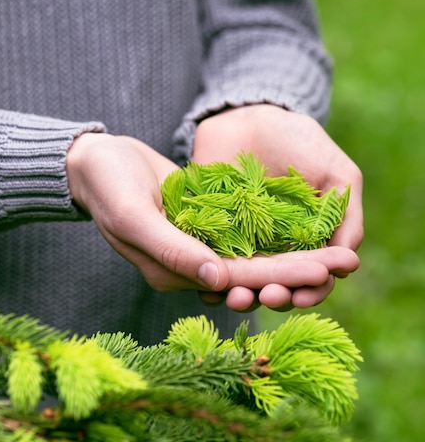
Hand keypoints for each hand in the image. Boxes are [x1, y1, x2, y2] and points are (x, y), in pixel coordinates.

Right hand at [66, 133, 358, 311]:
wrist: (93, 162)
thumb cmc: (108, 187)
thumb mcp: (135, 216)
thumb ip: (174, 249)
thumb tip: (219, 279)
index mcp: (173, 272)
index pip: (235, 279)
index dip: (281, 275)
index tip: (324, 271)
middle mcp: (190, 265)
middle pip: (254, 270)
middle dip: (301, 268)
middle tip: (347, 262)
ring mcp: (197, 245)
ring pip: (254, 254)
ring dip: (294, 253)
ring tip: (338, 251)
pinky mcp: (203, 223)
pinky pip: (244, 232)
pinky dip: (274, 232)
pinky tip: (306, 228)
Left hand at [193, 105, 362, 309]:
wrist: (251, 116)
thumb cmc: (300, 143)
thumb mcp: (337, 175)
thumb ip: (346, 217)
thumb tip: (348, 264)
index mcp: (306, 242)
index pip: (311, 278)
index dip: (310, 290)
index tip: (302, 294)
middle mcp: (273, 249)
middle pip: (275, 286)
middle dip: (273, 296)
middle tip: (268, 296)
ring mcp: (240, 243)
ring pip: (241, 282)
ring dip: (240, 295)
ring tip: (236, 297)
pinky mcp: (209, 231)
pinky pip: (207, 260)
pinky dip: (207, 276)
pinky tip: (206, 288)